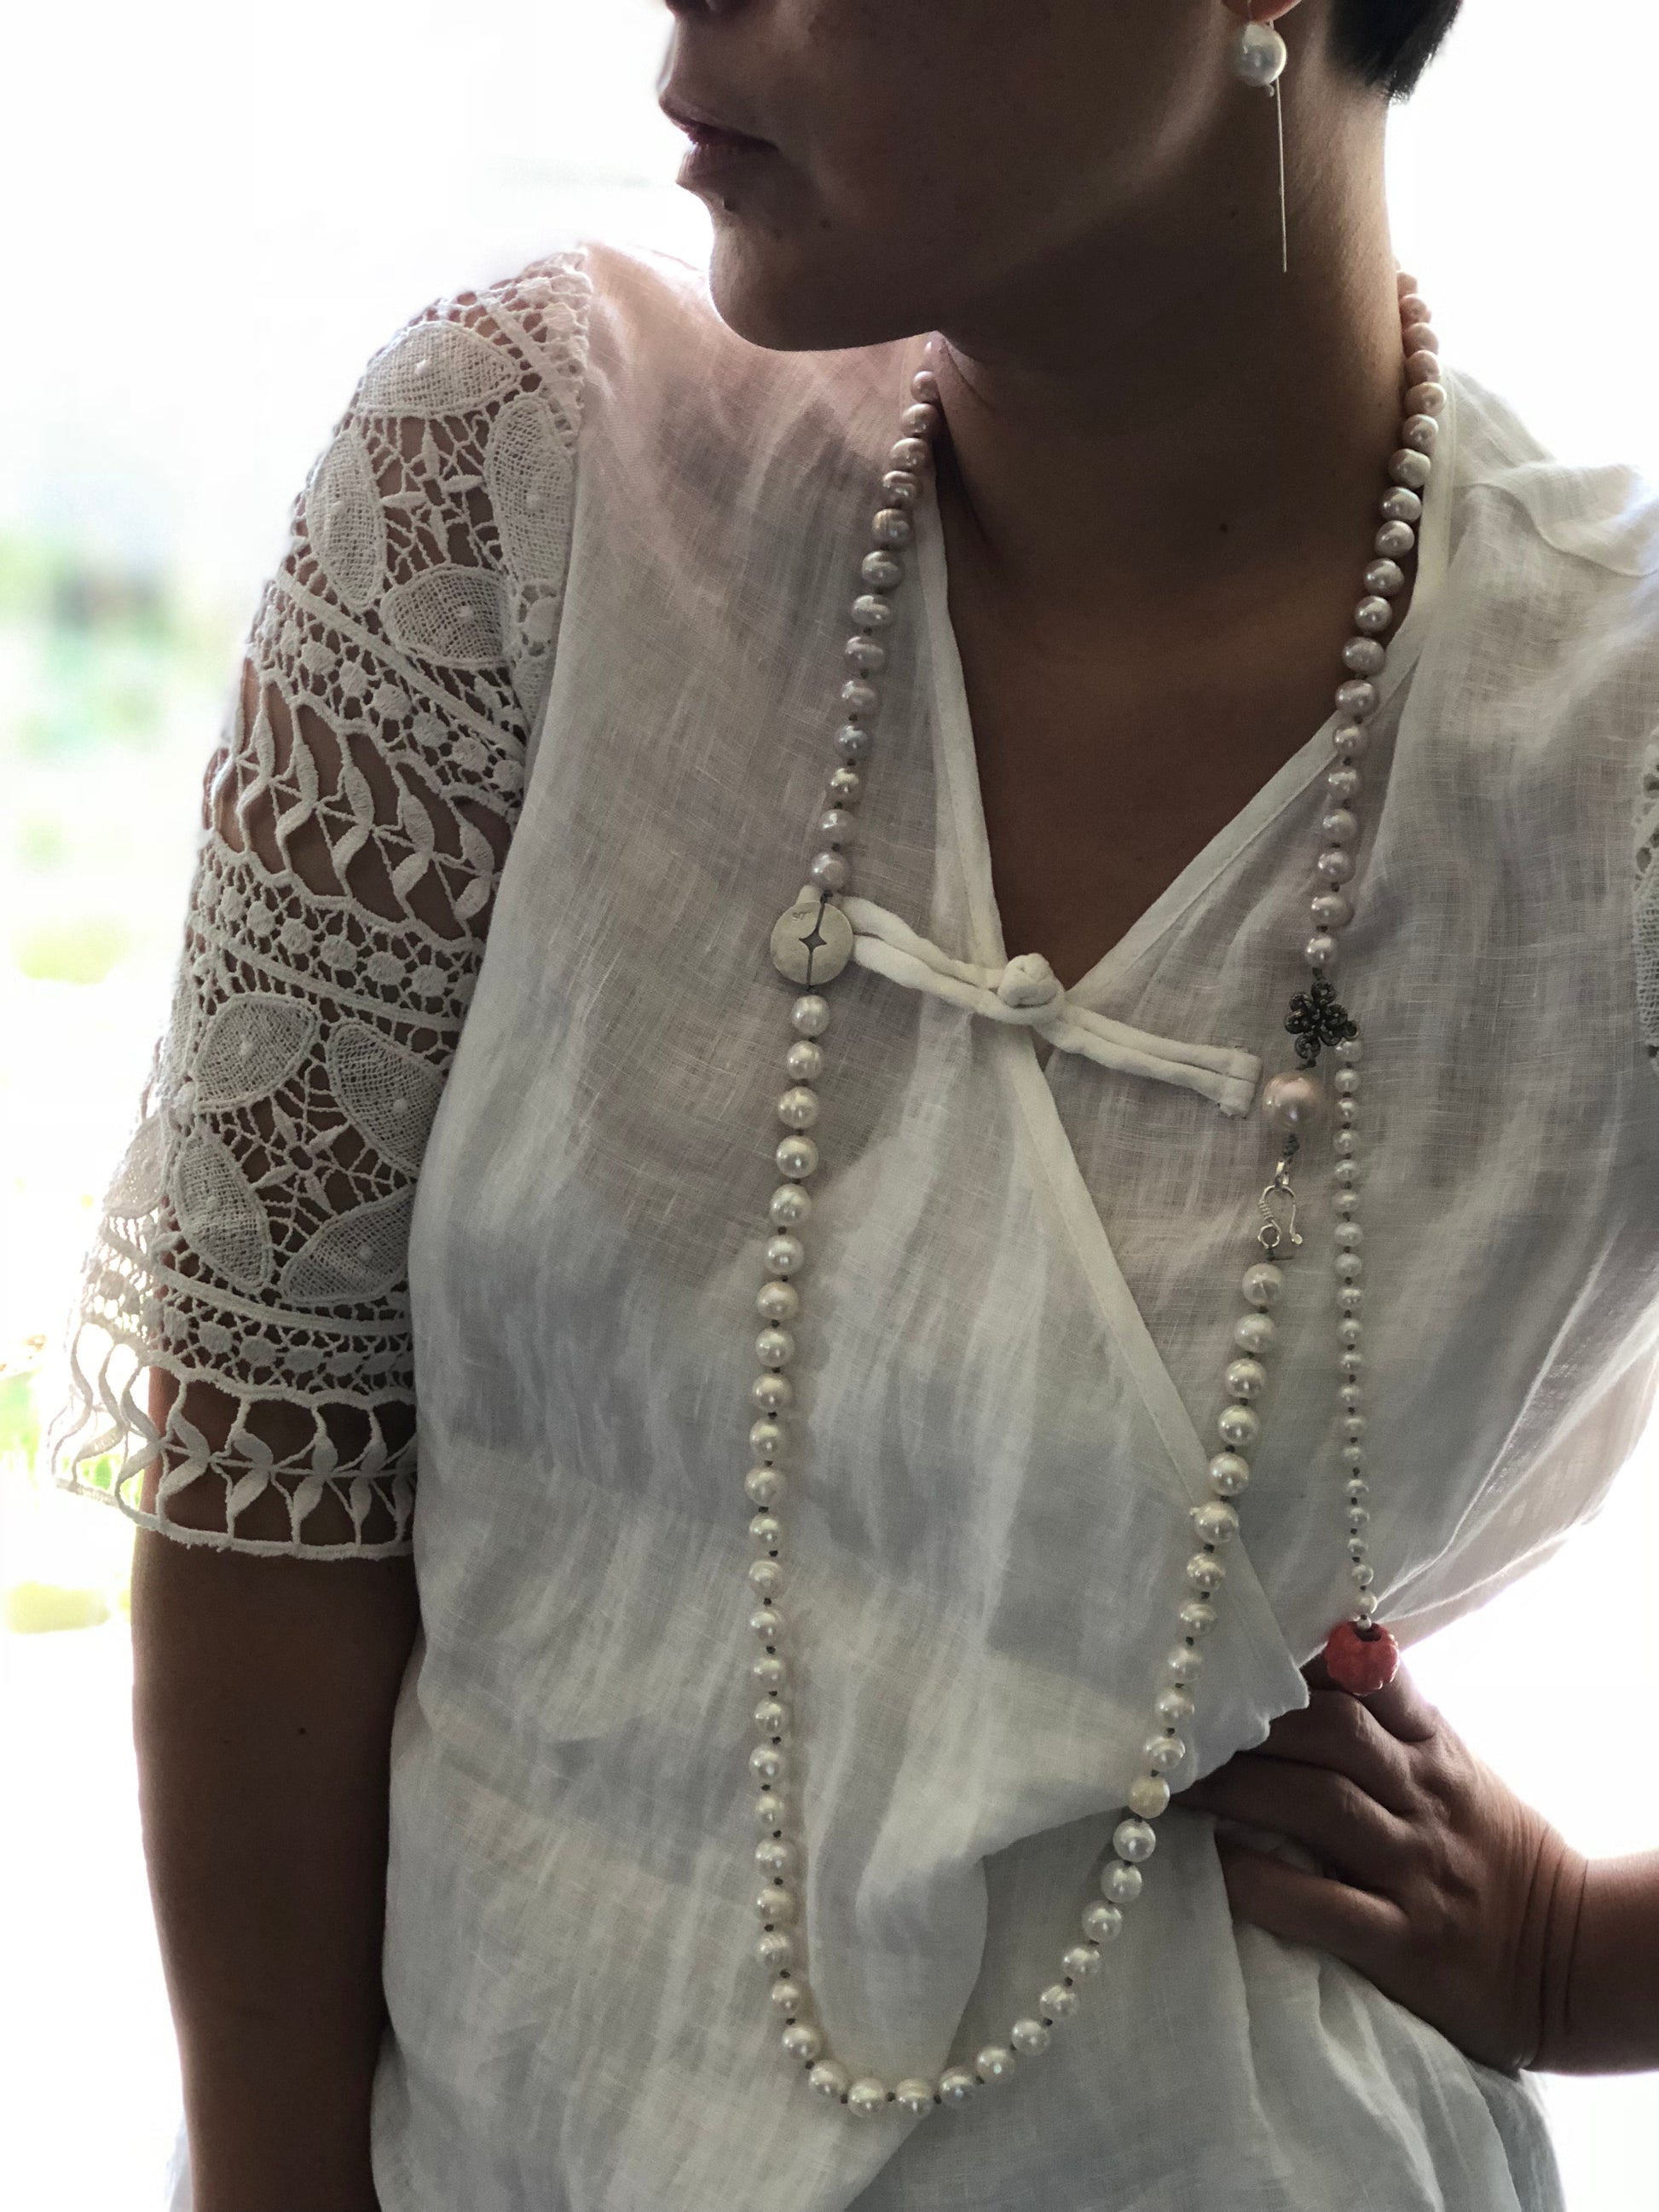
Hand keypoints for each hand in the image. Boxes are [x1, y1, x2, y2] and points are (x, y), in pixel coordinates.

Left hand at [1180, 1656, 1585, 2072]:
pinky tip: (1214, 1863)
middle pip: (1329, 1731)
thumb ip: (1390, 1718)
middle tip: (1171, 1721)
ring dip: (1235, 1788)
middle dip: (1248, 1721)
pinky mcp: (1402, 1942)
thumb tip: (1301, 1660)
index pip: (1368, 1676)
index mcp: (1433, 1747)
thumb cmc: (1489, 1850)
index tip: (1229, 1649)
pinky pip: (1321, 1905)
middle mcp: (1422, 1796)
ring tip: (1170, 1782)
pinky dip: (1261, 1881)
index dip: (1297, 1656)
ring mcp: (1412, 1868)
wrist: (1568, 1959)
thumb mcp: (1454, 1766)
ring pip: (1317, 1805)